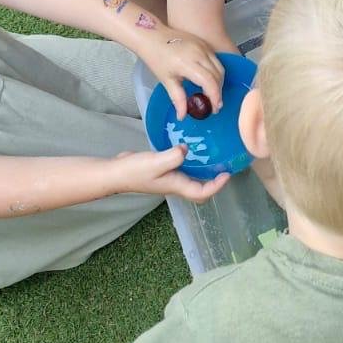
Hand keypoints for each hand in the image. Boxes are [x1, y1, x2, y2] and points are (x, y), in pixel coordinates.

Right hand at [113, 145, 228, 204]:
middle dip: (213, 183)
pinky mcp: (163, 171)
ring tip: (213, 159)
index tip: (227, 174)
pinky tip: (190, 151)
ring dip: (204, 174)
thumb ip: (174, 156)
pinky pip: (183, 170)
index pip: (202, 193)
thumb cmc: (134, 171)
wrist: (115, 172)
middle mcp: (175, 185)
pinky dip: (191, 164)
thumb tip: (187, 149)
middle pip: (200, 191)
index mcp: (176, 186)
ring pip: (192, 181)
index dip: (217, 186)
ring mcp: (169, 179)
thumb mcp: (156, 162)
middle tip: (223, 169)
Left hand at [135, 24, 224, 118]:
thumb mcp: (166, 80)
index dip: (215, 96)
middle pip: (218, 75)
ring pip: (219, 67)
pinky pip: (216, 59)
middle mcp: (199, 53)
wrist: (152, 36)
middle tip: (214, 105)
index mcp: (188, 63)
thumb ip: (178, 99)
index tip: (214, 109)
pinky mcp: (203, 43)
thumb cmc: (156, 58)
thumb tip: (182, 116)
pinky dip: (216, 72)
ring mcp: (203, 46)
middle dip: (218, 91)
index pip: (209, 81)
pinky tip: (209, 80)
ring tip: (212, 94)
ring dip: (219, 81)